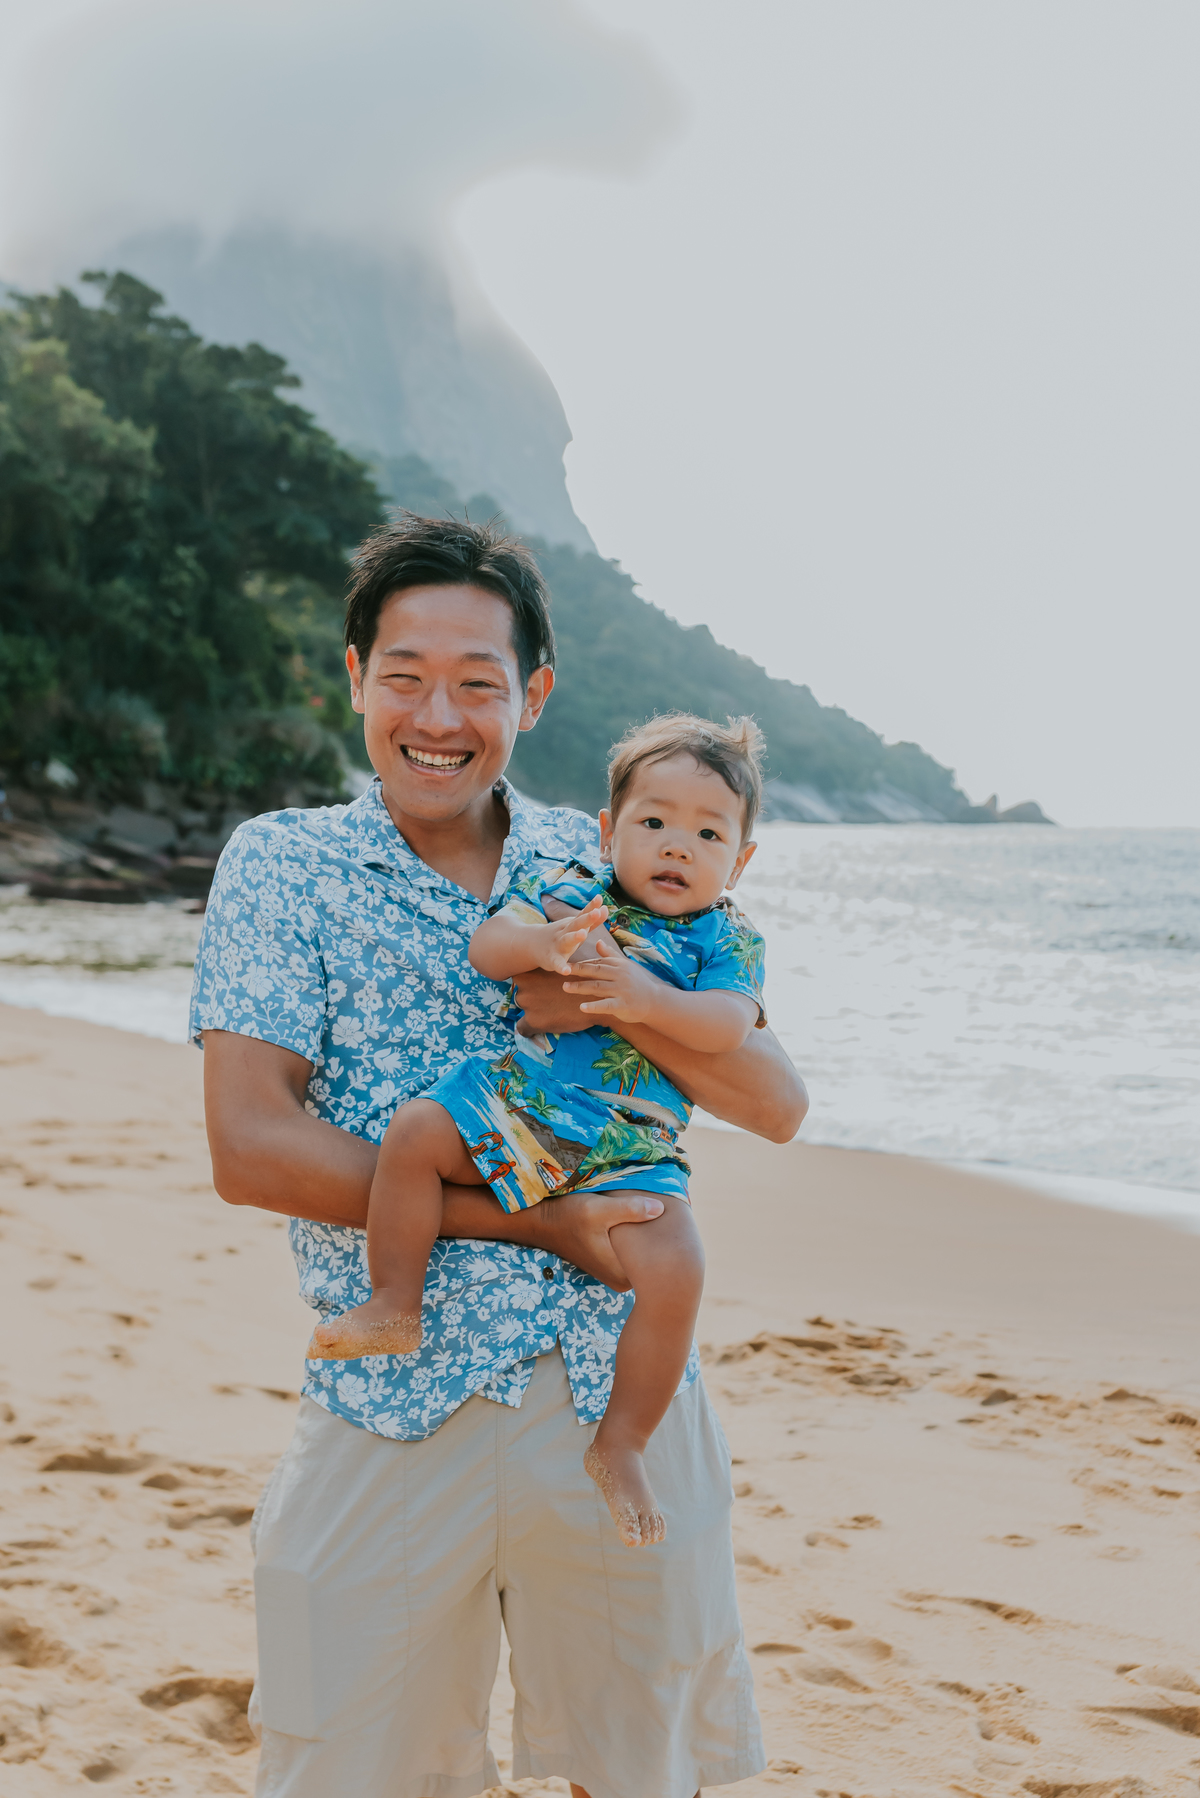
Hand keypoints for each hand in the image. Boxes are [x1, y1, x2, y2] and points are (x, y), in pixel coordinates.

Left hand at [512, 965, 592, 1034]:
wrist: (594, 999)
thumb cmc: (581, 982)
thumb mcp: (561, 970)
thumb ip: (547, 971)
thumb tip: (541, 975)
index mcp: (529, 974)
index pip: (516, 979)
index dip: (526, 984)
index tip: (535, 987)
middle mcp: (524, 989)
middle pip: (520, 996)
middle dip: (531, 999)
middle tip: (547, 1001)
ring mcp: (527, 1006)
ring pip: (522, 1012)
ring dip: (532, 1013)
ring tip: (549, 1012)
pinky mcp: (533, 1022)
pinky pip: (523, 1029)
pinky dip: (529, 1029)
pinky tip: (541, 1026)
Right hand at [531, 896, 607, 974]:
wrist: (532, 945)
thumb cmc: (562, 936)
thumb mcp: (576, 927)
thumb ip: (591, 920)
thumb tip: (605, 908)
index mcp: (572, 925)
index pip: (583, 914)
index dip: (591, 907)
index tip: (599, 898)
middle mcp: (565, 932)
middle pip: (576, 924)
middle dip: (586, 919)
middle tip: (595, 913)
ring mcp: (557, 945)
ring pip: (566, 940)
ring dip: (574, 937)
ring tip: (583, 934)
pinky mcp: (551, 959)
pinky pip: (556, 963)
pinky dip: (561, 967)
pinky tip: (566, 971)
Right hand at [537, 1188, 664, 1288]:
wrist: (543, 1221)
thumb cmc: (568, 1216)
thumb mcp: (598, 1209)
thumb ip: (630, 1209)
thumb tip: (660, 1209)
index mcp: (621, 1273)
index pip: (658, 1264)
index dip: (665, 1241)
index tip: (671, 1223)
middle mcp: (620, 1280)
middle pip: (653, 1260)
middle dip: (658, 1240)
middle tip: (665, 1216)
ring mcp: (616, 1274)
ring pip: (644, 1256)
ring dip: (647, 1238)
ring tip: (652, 1216)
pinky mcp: (612, 1265)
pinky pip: (634, 1254)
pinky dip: (637, 1240)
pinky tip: (639, 1222)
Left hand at [561, 933, 660, 1023]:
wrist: (655, 1001)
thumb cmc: (638, 983)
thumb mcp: (625, 966)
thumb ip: (610, 955)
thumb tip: (597, 941)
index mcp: (619, 965)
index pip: (597, 962)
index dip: (581, 963)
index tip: (566, 964)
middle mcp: (620, 975)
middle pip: (595, 972)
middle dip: (578, 971)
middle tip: (563, 971)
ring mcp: (622, 990)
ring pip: (597, 987)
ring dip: (580, 987)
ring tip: (565, 987)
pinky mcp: (623, 1005)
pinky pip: (605, 1005)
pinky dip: (593, 1006)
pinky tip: (581, 1007)